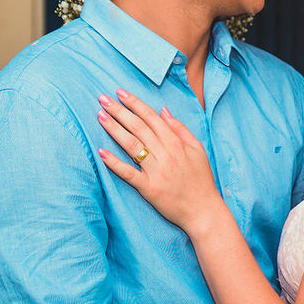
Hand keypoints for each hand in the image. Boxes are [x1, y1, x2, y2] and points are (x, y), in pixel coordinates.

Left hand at [96, 89, 222, 231]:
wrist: (204, 211)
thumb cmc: (201, 180)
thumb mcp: (197, 149)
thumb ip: (180, 129)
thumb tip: (163, 110)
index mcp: (176, 143)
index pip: (151, 117)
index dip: (134, 103)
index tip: (120, 93)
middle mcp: (165, 154)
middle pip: (138, 127)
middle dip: (118, 111)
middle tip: (102, 98)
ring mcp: (155, 171)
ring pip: (131, 145)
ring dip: (114, 129)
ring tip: (100, 116)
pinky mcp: (148, 188)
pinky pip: (128, 173)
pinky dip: (114, 163)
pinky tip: (102, 152)